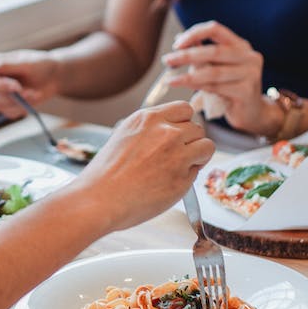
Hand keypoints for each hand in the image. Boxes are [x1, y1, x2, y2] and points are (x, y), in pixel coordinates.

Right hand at [0, 50, 60, 117]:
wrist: (53, 77)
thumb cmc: (41, 65)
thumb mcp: (27, 62)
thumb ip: (7, 64)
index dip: (1, 85)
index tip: (18, 87)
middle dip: (13, 97)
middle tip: (31, 93)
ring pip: (0, 105)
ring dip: (20, 103)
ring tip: (35, 94)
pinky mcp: (6, 104)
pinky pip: (9, 112)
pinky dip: (22, 108)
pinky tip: (31, 100)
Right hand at [73, 102, 212, 229]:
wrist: (100, 199)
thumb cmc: (106, 174)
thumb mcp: (124, 136)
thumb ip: (150, 130)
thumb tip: (170, 132)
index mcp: (148, 119)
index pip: (184, 109)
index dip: (184, 123)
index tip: (179, 133)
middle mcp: (166, 132)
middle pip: (197, 128)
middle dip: (191, 141)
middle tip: (177, 155)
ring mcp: (177, 154)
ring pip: (207, 146)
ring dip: (198, 156)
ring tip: (179, 167)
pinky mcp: (184, 178)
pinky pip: (198, 171)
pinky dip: (189, 177)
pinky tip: (169, 182)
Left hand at [161, 21, 277, 135]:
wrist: (251, 112)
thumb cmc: (230, 87)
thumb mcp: (217, 66)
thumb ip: (202, 52)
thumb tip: (179, 40)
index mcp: (241, 45)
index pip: (216, 29)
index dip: (194, 34)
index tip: (176, 45)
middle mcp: (249, 56)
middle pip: (213, 51)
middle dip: (186, 55)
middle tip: (167, 61)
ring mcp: (251, 74)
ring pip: (213, 72)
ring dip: (188, 75)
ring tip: (170, 79)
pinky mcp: (247, 92)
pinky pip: (216, 88)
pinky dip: (198, 87)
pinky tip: (185, 86)